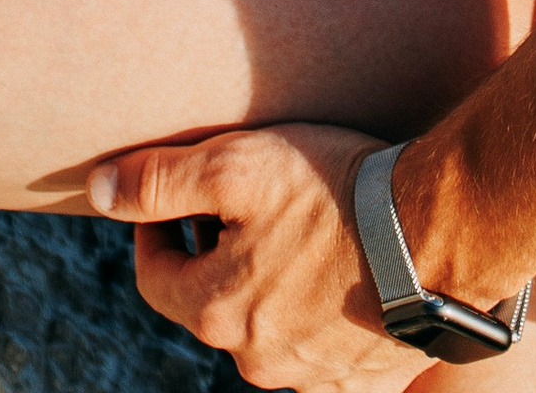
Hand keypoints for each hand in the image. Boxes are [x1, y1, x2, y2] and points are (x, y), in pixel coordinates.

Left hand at [92, 122, 422, 392]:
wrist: (439, 233)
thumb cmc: (334, 190)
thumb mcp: (235, 165)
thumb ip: (158, 181)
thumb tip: (96, 191)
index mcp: (217, 313)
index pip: (155, 277)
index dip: (156, 231)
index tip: (174, 198)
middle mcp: (257, 361)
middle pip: (213, 304)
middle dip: (217, 255)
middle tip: (246, 203)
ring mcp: (311, 380)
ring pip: (266, 328)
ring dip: (269, 285)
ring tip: (300, 231)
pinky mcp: (361, 383)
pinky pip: (320, 351)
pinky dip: (318, 314)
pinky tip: (339, 269)